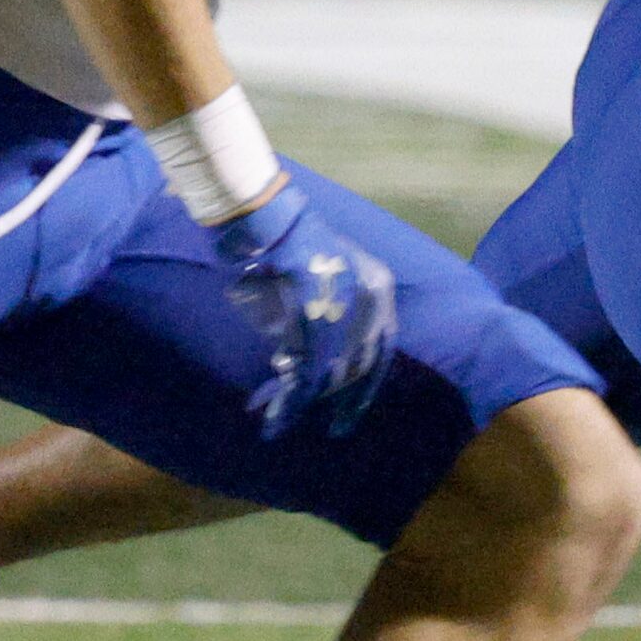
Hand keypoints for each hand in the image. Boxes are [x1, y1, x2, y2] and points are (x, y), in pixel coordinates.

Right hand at [213, 183, 397, 439]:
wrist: (257, 209)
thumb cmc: (281, 251)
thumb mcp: (313, 292)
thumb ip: (318, 331)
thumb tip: (300, 374)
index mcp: (378, 285)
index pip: (383, 346)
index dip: (367, 386)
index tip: (349, 416)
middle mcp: (369, 288)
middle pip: (361, 362)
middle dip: (341, 400)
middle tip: (332, 431)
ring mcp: (341, 291)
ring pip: (329, 367)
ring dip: (303, 402)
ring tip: (279, 424)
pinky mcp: (308, 295)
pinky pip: (305, 359)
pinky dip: (292, 391)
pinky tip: (276, 411)